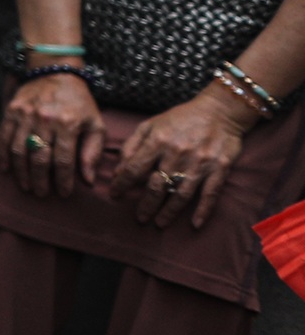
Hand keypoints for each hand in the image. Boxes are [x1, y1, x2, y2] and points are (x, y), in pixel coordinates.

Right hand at [0, 67, 104, 197]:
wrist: (55, 72)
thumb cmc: (79, 102)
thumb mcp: (95, 124)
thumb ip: (92, 152)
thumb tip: (88, 180)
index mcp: (68, 123)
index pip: (64, 160)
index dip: (63, 180)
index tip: (63, 193)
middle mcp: (45, 119)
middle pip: (39, 158)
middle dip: (40, 180)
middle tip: (41, 194)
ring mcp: (26, 114)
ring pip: (20, 150)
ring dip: (21, 172)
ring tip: (26, 186)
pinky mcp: (12, 111)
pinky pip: (5, 138)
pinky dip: (4, 155)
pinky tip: (6, 169)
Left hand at [112, 87, 248, 229]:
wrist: (220, 111)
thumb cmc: (181, 118)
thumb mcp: (151, 124)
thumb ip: (133, 146)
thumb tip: (118, 170)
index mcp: (157, 141)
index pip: (134, 168)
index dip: (122, 184)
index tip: (114, 195)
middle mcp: (177, 154)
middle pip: (157, 186)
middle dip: (146, 205)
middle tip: (140, 218)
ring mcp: (200, 163)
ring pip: (181, 194)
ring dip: (169, 211)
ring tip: (160, 223)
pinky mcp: (219, 168)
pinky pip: (210, 193)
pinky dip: (203, 210)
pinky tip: (195, 224)